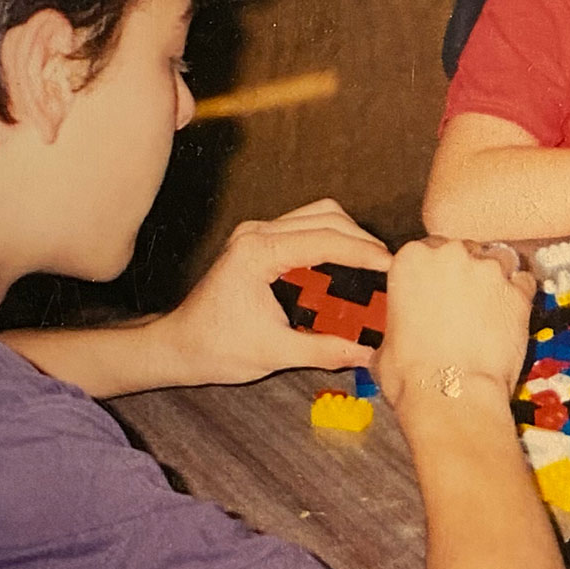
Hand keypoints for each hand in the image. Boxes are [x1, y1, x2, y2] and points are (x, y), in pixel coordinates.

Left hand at [149, 198, 392, 384]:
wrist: (176, 346)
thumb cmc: (214, 348)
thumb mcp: (273, 353)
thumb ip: (324, 350)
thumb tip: (368, 352)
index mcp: (258, 253)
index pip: (324, 240)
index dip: (364, 251)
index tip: (392, 266)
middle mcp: (257, 233)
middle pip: (326, 216)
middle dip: (362, 239)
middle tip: (388, 267)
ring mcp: (257, 233)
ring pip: (318, 215)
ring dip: (348, 236)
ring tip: (373, 264)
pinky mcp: (259, 240)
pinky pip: (305, 227)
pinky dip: (331, 240)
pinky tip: (345, 266)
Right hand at [375, 238, 534, 411]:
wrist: (448, 394)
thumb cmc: (412, 374)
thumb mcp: (385, 343)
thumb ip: (397, 322)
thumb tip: (398, 337)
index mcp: (412, 259)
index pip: (429, 248)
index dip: (436, 270)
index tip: (439, 286)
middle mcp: (451, 255)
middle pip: (465, 250)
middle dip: (466, 272)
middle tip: (465, 302)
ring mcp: (488, 271)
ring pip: (498, 260)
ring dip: (495, 279)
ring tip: (491, 308)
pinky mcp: (517, 292)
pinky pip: (524, 282)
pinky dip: (520, 295)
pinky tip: (511, 315)